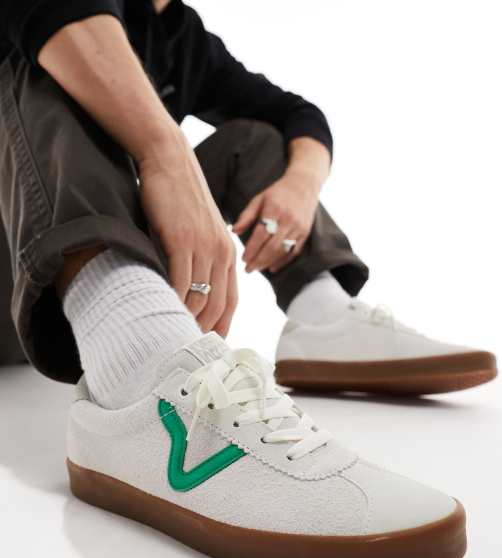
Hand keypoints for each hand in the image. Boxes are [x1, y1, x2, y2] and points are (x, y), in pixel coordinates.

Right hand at [139, 153, 237, 336]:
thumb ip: (199, 257)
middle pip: (217, 304)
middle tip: (189, 348)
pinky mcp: (182, 240)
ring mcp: (203, 247)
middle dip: (205, 330)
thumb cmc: (180, 197)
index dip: (223, 325)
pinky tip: (163, 313)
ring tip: (173, 336)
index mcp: (227, 253)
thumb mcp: (198, 230)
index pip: (232, 300)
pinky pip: (180, 280)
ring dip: (187, 319)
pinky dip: (173, 300)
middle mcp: (221, 253)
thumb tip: (188, 285)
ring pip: (199, 296)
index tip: (213, 344)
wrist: (170, 160)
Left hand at [233, 171, 319, 272]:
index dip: (252, 249)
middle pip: (272, 246)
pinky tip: (272, 267)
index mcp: (274, 210)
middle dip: (258, 260)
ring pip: (282, 251)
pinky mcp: (305, 233)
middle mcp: (288, 220)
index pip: (261, 234)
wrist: (304, 185)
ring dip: (268, 262)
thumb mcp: (259, 199)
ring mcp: (298, 228)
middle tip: (248, 269)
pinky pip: (294, 252)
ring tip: (257, 268)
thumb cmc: (278, 192)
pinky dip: (283, 262)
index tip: (243, 258)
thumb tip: (233, 230)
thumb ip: (246, 215)